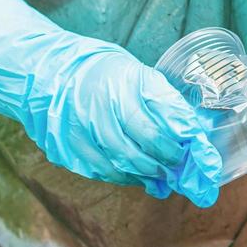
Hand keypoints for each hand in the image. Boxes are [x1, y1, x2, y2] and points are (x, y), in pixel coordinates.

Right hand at [0, 0, 221, 205]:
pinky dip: (125, 176)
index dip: (186, 143)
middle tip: (184, 169)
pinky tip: (136, 175)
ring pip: (125, 164)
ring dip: (150, 173)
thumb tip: (193, 130)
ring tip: (164, 176)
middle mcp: (101, 107)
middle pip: (146, 146)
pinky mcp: (68, 149)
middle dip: (170, 162)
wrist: (43, 74)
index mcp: (122, 83)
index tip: (204, 157)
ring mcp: (81, 130)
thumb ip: (162, 101)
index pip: (163, 120)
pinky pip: (103, 170)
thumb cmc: (96, 70)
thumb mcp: (134, 72)